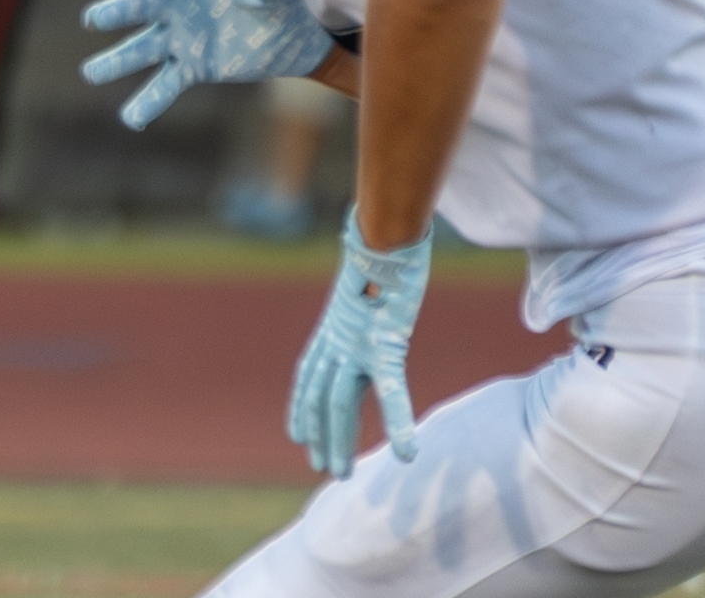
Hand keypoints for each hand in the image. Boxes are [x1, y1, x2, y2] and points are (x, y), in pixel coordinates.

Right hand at [81, 0, 334, 127]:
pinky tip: (131, 120)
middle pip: (143, 6)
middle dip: (117, 12)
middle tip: (93, 20)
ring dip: (116, 61)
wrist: (295, 36)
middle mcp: (181, 5)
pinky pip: (165, 85)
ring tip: (91, 73)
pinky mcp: (193, 67)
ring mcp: (183, 38)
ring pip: (142, 49)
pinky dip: (148, 103)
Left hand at [289, 209, 430, 477]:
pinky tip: (408, 453)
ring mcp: (356, 344)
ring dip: (340, 442)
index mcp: (333, 326)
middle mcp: (337, 339)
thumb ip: (365, 287)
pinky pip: (390, 393)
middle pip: (321, 396)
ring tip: (340, 474)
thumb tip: (371, 273)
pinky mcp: (384, 344)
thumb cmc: (384, 246)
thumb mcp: (369, 275)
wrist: (386, 231)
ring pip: (341, 403)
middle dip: (320, 434)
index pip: (308, 375)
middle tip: (320, 467)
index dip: (301, 406)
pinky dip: (399, 424)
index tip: (296, 434)